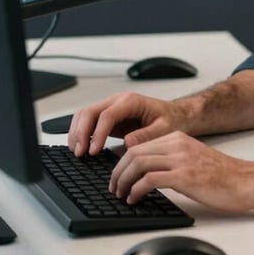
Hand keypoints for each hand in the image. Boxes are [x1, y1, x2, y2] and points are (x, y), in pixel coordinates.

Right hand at [68, 91, 184, 156]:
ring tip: (77, 152)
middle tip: (80, 153)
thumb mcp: (165, 129)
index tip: (93, 150)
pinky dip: (81, 132)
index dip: (98, 133)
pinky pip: (88, 121)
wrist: (176, 115)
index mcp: (131, 102)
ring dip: (77, 132)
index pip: (107, 115)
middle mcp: (118, 101)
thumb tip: (127, 143)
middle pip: (89, 112)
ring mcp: (111, 108)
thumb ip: (146, 135)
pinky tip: (80, 146)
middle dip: (81, 132)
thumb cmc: (171, 120)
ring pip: (84, 114)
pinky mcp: (109, 117)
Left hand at [109, 131, 253, 211]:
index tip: (118, 177)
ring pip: (137, 163)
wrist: (246, 182)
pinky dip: (135, 190)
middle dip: (117, 172)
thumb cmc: (223, 177)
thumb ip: (172, 161)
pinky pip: (148, 179)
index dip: (122, 162)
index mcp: (178, 138)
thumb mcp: (194, 160)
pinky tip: (134, 199)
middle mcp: (177, 144)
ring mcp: (181, 159)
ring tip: (121, 195)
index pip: (139, 145)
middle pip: (133, 153)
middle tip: (113, 188)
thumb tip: (147, 174)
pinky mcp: (184, 176)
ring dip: (123, 181)